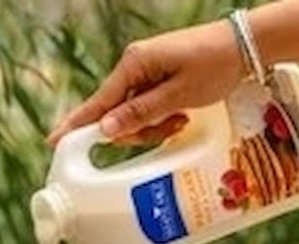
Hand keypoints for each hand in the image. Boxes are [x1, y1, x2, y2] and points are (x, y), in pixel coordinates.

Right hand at [47, 20, 246, 145]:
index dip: (77, 125)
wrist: (244, 46)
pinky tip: (180, 115)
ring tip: (181, 119)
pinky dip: (160, 119)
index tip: (54, 143)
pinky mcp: (154, 81)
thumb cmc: (213, 65)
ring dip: (153, 127)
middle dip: (137, 131)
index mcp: (133, 64)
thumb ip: (140, 114)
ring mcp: (143, 74)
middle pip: (115, 115)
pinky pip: (145, 110)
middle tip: (170, 127)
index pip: (97, 103)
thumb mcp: (178, 95)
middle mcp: (133, 68)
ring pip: (132, 117)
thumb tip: (105, 130)